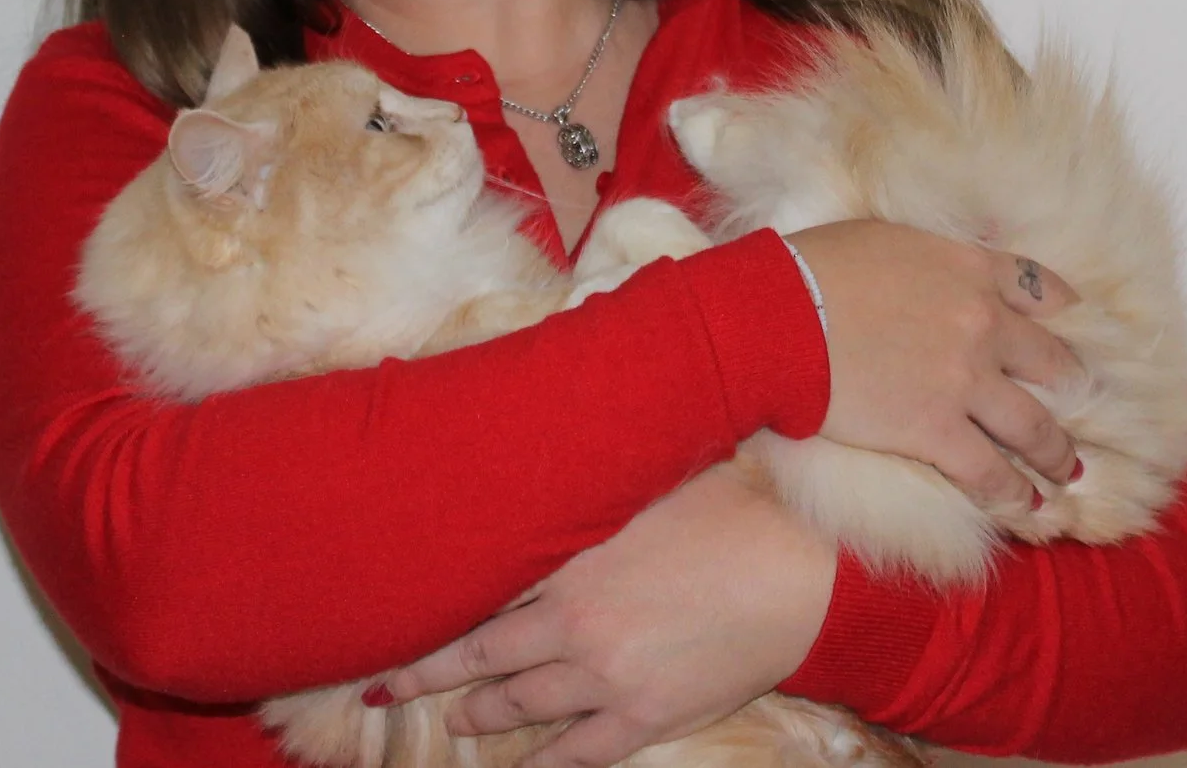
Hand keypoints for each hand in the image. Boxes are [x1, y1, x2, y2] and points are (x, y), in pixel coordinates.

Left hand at [369, 463, 831, 767]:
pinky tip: (518, 767)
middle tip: (388, 686)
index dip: (432, 610)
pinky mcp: (644, 716)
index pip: (478, 590)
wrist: (798, 576)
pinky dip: (542, 763)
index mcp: (568, 561)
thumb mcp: (647, 484)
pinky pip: (577, 751)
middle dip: (429, 674)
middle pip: (481, 655)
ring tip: (454, 720)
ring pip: (520, 705)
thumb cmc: (729, 514)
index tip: (390, 616)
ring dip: (479, 715)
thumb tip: (551, 450)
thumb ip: (592, 485)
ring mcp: (606, 678)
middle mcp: (574, 624)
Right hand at [783, 220, 1084, 510]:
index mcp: (970, 269)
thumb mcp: (883, 238)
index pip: (1039, 290)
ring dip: (1055, 453)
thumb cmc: (813, 268)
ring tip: (1068, 471)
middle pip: (1050, 362)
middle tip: (1080, 407)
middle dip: (1069, 388)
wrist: (780, 316)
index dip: (1059, 315)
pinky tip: (1026, 506)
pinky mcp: (937, 432)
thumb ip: (924, 258)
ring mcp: (965, 382)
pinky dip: (1013, 493)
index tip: (1067, 331)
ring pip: (1033, 426)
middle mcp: (982, 324)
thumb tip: (923, 272)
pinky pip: (990, 472)